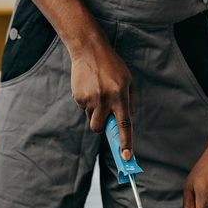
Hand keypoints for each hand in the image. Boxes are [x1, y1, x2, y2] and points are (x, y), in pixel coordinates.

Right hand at [69, 36, 134, 158]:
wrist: (89, 50)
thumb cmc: (112, 65)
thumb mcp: (128, 80)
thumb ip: (129, 101)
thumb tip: (127, 120)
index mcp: (120, 96)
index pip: (124, 124)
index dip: (125, 142)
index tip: (126, 157)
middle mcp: (105, 99)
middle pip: (99, 128)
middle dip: (101, 125)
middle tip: (104, 112)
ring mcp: (90, 99)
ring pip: (91, 118)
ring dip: (94, 111)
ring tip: (97, 92)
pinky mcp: (78, 97)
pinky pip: (83, 108)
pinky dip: (87, 102)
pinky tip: (90, 87)